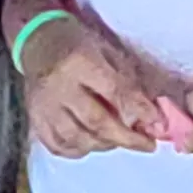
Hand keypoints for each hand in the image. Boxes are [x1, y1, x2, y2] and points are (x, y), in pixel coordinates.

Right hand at [21, 17, 170, 158]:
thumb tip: (151, 114)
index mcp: (80, 62)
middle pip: (96, 121)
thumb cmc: (79, 44)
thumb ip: (127, 81)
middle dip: (126, 138)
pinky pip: (57, 145)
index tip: (157, 122)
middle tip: (147, 145)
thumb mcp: (107, 50)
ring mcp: (43, 106)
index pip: (114, 90)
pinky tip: (92, 144)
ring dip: (103, 145)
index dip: (139, 109)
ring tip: (118, 141)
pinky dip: (78, 151)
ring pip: (76, 138)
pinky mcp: (34, 119)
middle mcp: (59, 86)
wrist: (37, 42)